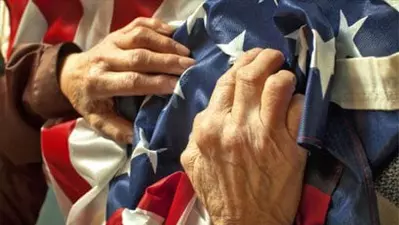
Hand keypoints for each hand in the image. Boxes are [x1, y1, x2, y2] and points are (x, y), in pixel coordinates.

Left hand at [60, 18, 194, 142]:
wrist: (70, 74)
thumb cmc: (89, 99)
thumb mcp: (96, 119)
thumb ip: (116, 130)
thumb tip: (140, 137)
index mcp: (99, 83)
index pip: (132, 81)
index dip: (156, 82)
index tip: (178, 86)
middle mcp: (104, 58)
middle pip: (140, 57)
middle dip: (168, 61)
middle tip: (190, 66)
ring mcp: (111, 41)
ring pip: (141, 37)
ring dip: (166, 44)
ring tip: (187, 52)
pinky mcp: (118, 31)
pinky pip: (139, 24)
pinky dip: (158, 26)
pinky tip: (175, 33)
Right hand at [181, 49, 306, 224]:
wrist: (245, 222)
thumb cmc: (219, 192)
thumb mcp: (192, 160)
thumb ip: (198, 130)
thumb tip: (212, 109)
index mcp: (208, 127)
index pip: (225, 82)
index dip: (240, 64)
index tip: (250, 60)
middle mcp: (234, 126)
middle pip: (250, 76)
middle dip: (264, 58)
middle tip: (272, 56)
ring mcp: (263, 135)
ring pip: (277, 86)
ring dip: (284, 75)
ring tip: (286, 76)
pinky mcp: (289, 147)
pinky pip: (299, 110)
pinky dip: (300, 101)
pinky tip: (297, 103)